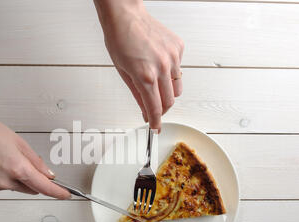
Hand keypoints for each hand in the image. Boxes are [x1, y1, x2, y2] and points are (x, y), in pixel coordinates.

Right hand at [0, 115, 70, 198]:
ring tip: (13, 157)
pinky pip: (7, 184)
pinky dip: (11, 177)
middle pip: (33, 188)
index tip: (67, 194)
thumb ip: (35, 161)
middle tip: (36, 165)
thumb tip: (48, 173)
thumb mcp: (18, 141)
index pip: (44, 187)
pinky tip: (4, 162)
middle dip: (39, 181)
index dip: (58, 192)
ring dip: (24, 178)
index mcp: (17, 168)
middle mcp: (7, 180)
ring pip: (20, 187)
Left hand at [95, 0, 183, 130]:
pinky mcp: (179, 47)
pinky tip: (159, 64)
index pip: (155, 108)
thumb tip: (145, 111)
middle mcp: (162, 67)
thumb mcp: (123, 72)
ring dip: (167, 93)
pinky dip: (171, 73)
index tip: (156, 129)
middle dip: (161, 109)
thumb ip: (137, 95)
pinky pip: (179, 69)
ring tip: (155, 85)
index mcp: (145, 76)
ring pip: (177, 88)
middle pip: (169, 101)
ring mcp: (173, 56)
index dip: (156, 122)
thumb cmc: (119, 40)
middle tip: (153, 109)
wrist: (125, 15)